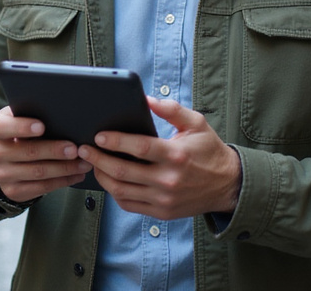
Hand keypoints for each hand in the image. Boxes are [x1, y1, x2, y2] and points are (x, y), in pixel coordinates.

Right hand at [0, 106, 92, 202]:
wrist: (3, 159)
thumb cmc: (18, 131)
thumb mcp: (18, 118)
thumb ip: (31, 113)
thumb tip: (61, 113)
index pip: (3, 127)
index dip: (22, 127)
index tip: (42, 127)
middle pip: (28, 152)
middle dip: (54, 151)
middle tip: (75, 149)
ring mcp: (3, 175)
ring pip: (38, 172)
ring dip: (65, 168)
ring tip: (83, 163)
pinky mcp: (13, 191)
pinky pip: (42, 188)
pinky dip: (63, 181)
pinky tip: (76, 175)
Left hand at [77, 97, 241, 219]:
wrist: (227, 185)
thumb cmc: (209, 150)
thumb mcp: (196, 123)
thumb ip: (171, 109)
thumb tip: (145, 99)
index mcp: (176, 155)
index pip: (139, 148)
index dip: (115, 142)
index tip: (98, 136)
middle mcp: (168, 180)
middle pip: (123, 172)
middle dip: (98, 159)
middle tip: (82, 149)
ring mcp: (163, 199)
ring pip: (121, 191)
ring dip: (102, 176)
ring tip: (91, 162)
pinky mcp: (161, 212)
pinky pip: (129, 204)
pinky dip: (114, 192)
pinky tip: (108, 179)